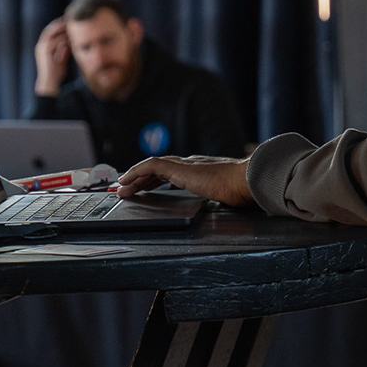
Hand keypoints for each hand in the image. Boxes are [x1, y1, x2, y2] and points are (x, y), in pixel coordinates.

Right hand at [33, 17, 69, 95]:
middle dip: (58, 23)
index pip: (50, 32)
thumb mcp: (61, 59)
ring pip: (50, 32)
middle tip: (68, 18)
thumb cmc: (56, 73)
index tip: (67, 21)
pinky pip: (54, 40)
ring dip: (60, 27)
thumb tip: (70, 43)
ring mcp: (41, 48)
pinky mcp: (44, 51)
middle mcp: (40, 46)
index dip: (58, 26)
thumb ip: (64, 51)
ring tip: (69, 23)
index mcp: (43, 47)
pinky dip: (61, 37)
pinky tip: (69, 35)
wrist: (49, 83)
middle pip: (49, 29)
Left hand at [114, 156, 251, 206]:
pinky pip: (149, 166)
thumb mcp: (224, 195)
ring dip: (135, 177)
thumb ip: (217, 195)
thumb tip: (220, 202)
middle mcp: (191, 164)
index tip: (147, 188)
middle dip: (142, 179)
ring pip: (151, 167)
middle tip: (128, 188)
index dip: (157, 180)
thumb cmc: (240, 190)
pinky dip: (136, 172)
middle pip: (159, 169)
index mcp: (201, 171)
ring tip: (122, 188)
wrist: (243, 180)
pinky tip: (126, 180)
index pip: (173, 173)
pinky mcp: (177, 168)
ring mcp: (184, 164)